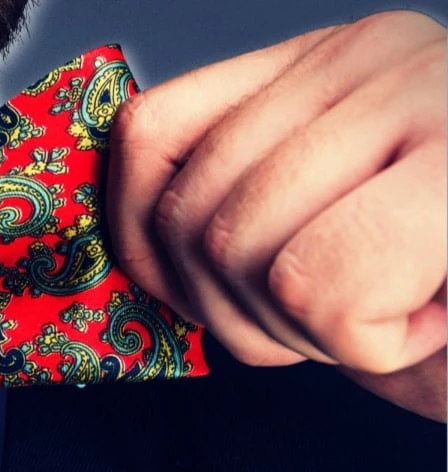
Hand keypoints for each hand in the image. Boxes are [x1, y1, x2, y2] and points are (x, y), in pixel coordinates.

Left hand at [107, 10, 446, 420]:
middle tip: (334, 319)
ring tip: (392, 311)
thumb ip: (231, 205)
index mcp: (327, 63)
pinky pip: (320, 281)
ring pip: (246, 247)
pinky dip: (360, 338)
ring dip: (306, 327)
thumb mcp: (318, 236)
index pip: (150, 136)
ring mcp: (433, 98)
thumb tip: (132, 232)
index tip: (215, 298)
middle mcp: (379, 56)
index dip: (151, 248)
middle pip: (192, 209)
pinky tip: (423, 319)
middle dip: (240, 312)